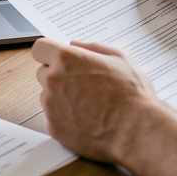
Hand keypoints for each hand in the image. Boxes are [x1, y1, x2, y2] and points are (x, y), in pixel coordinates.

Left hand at [32, 39, 157, 164]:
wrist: (136, 130)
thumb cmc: (131, 94)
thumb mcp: (119, 58)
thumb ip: (92, 48)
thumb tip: (76, 45)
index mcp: (66, 59)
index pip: (40, 48)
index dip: (49, 53)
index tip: (57, 58)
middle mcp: (53, 81)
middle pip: (43, 73)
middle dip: (58, 76)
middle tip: (82, 84)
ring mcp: (51, 106)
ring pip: (48, 97)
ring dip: (62, 98)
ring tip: (89, 104)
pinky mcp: (54, 128)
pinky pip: (54, 118)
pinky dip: (66, 118)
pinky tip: (87, 119)